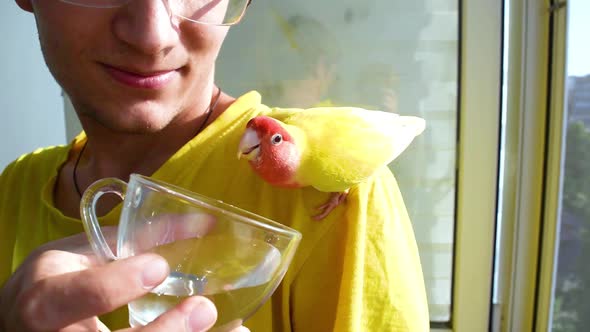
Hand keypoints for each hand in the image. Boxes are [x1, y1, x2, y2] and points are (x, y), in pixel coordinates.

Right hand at [0, 230, 249, 330]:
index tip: (158, 267)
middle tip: (204, 309)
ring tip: (231, 331)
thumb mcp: (82, 252)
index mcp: (43, 298)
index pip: (71, 297)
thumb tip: (202, 221)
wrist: (20, 322)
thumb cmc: (56, 281)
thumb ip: (135, 238)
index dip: (115, 285)